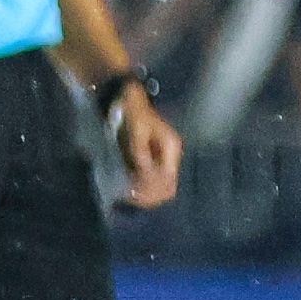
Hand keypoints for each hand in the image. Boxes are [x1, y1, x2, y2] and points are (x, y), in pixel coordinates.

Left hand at [111, 88, 182, 209]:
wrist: (131, 103)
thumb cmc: (135, 114)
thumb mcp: (137, 131)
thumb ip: (140, 151)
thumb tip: (143, 172)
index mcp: (172, 148)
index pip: (168, 178)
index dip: (152, 188)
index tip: (133, 191)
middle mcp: (171, 157)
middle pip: (168, 188)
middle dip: (150, 195)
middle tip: (129, 197)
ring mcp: (164, 160)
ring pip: (162, 187)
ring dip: (147, 194)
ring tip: (128, 195)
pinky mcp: (155, 162)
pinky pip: (153, 181)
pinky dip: (143, 188)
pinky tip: (129, 189)